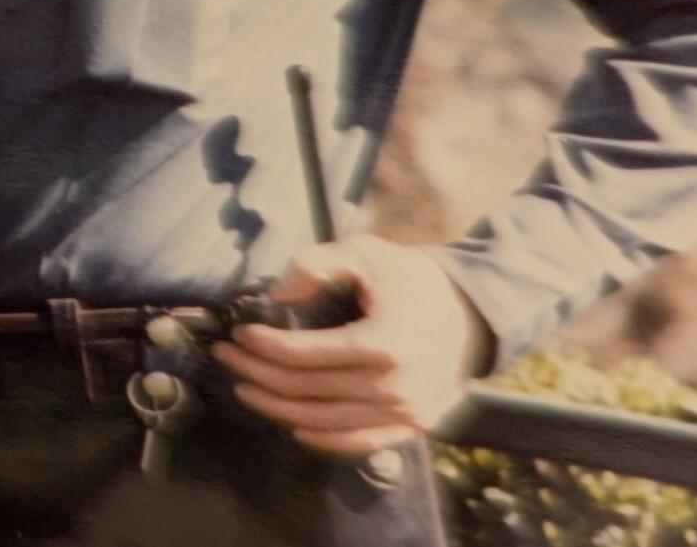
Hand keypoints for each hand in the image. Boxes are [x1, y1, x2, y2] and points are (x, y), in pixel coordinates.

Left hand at [214, 234, 494, 457]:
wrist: (469, 316)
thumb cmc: (411, 279)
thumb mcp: (368, 253)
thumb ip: (320, 263)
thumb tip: (278, 292)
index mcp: (382, 342)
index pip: (304, 354)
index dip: (263, 346)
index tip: (238, 333)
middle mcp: (393, 387)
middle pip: (306, 390)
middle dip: (257, 374)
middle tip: (226, 358)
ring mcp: (403, 414)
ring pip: (322, 422)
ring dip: (276, 408)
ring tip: (245, 389)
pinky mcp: (410, 429)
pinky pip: (355, 443)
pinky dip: (318, 438)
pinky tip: (290, 424)